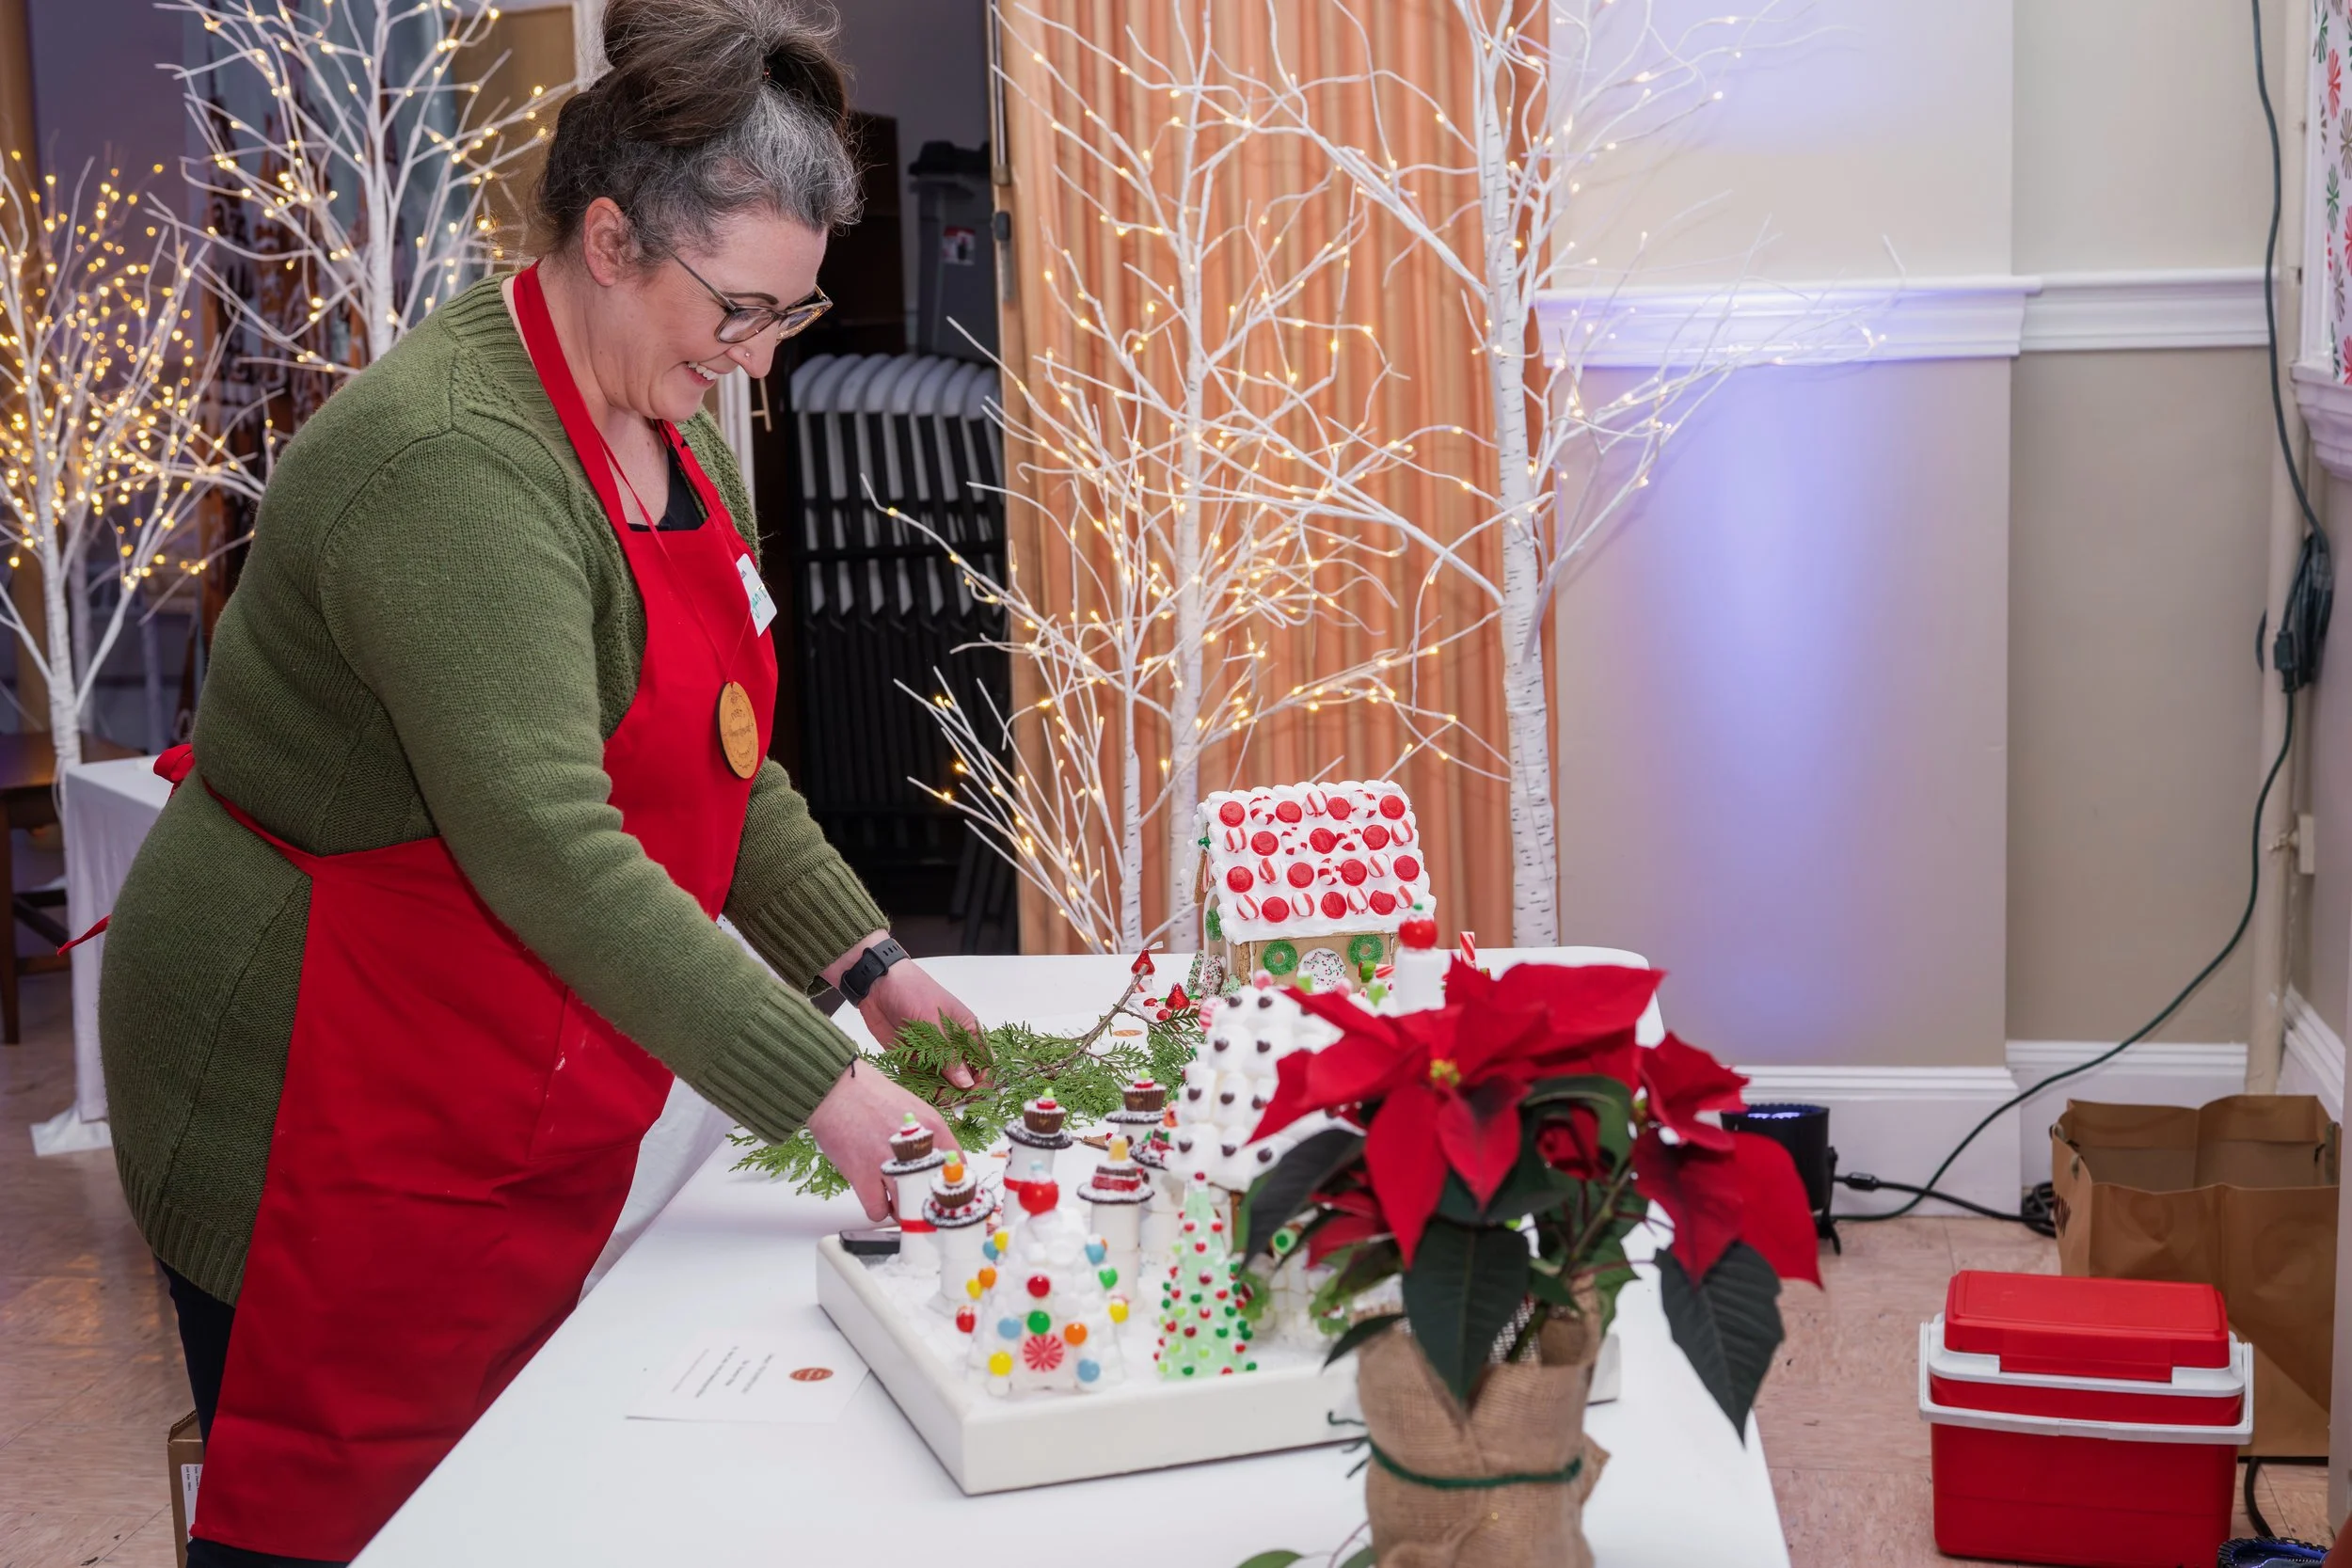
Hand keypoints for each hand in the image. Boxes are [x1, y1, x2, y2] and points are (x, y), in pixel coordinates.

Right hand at [806, 1061, 960, 1221]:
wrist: (836, 1089)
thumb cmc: (870, 1095)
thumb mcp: (912, 1109)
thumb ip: (928, 1136)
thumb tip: (937, 1163)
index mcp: (932, 1128)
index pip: (959, 1167)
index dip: (952, 1184)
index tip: (946, 1191)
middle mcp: (914, 1148)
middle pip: (933, 1194)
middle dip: (927, 1203)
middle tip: (920, 1204)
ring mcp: (888, 1164)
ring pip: (906, 1209)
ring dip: (903, 1211)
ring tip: (897, 1203)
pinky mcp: (862, 1176)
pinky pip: (877, 1211)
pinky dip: (877, 1210)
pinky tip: (876, 1198)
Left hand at [822, 930, 982, 1090]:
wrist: (875, 984)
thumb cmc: (912, 991)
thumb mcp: (932, 1020)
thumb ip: (948, 1053)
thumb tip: (966, 1083)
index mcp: (966, 1030)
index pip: (984, 1060)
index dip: (983, 1079)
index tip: (972, 1093)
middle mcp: (952, 1044)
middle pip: (965, 1075)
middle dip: (960, 1091)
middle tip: (949, 1099)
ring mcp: (932, 1053)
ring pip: (943, 1082)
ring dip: (940, 1093)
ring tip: (933, 1098)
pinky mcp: (912, 1059)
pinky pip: (920, 1080)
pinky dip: (920, 1089)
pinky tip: (918, 1094)